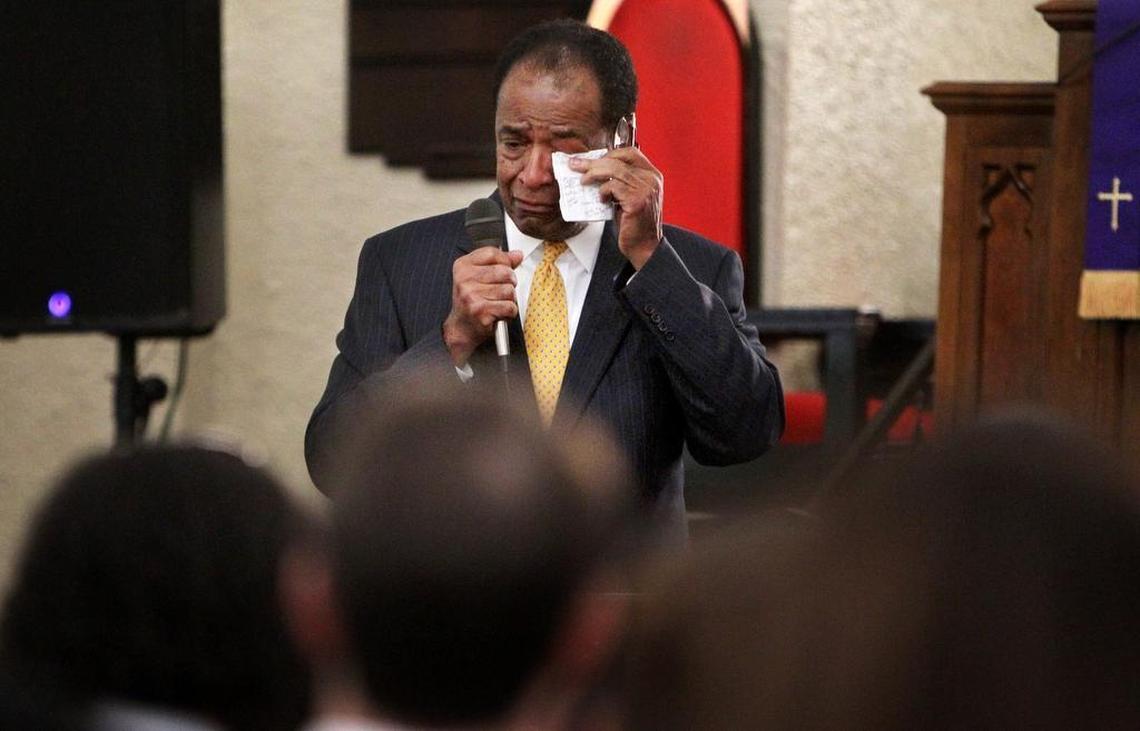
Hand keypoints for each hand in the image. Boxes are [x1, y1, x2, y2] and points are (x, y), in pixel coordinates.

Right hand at [443, 248, 523, 365]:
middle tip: (502, 291)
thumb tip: (517, 254)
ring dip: (509, 299)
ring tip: (498, 303)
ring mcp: (471, 295)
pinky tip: (499, 313)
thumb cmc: (472, 302)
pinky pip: (509, 306)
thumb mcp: (480, 277)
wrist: (462, 328)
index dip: (505, 261)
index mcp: (462, 266)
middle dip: (510, 282)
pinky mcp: (480, 311)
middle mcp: (464, 279)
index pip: (492, 253)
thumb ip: (499, 263)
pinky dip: (510, 312)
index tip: (505, 269)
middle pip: (504, 271)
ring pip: (508, 290)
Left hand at [570, 147, 663, 268]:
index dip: (608, 153)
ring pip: (614, 170)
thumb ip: (619, 181)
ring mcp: (646, 189)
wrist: (644, 246)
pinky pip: (613, 187)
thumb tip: (594, 169)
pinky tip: (601, 199)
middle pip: (619, 159)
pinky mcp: (637, 201)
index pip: (630, 152)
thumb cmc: (634, 223)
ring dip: (593, 174)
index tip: (591, 159)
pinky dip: (603, 191)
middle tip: (575, 165)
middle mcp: (651, 179)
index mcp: (651, 175)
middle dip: (593, 162)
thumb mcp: (628, 196)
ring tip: (583, 181)